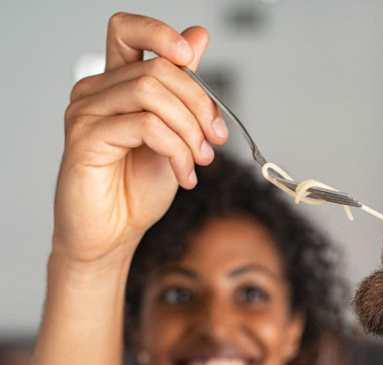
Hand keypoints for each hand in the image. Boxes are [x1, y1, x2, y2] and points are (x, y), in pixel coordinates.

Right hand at [53, 12, 228, 262]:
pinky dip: (176, 151)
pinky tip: (185, 176)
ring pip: (152, 93)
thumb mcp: (174, 136)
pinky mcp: (86, 139)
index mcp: (115, 86)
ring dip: (190, 130)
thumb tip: (198, 37)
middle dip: (199, 105)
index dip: (161, 33)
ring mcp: (86, 113)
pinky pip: (145, 126)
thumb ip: (182, 91)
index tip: (191, 58)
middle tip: (215, 141)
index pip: (128, 30)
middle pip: (157, 68)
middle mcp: (95, 92)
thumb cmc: (136, 191)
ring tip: (200, 162)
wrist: (113, 235)